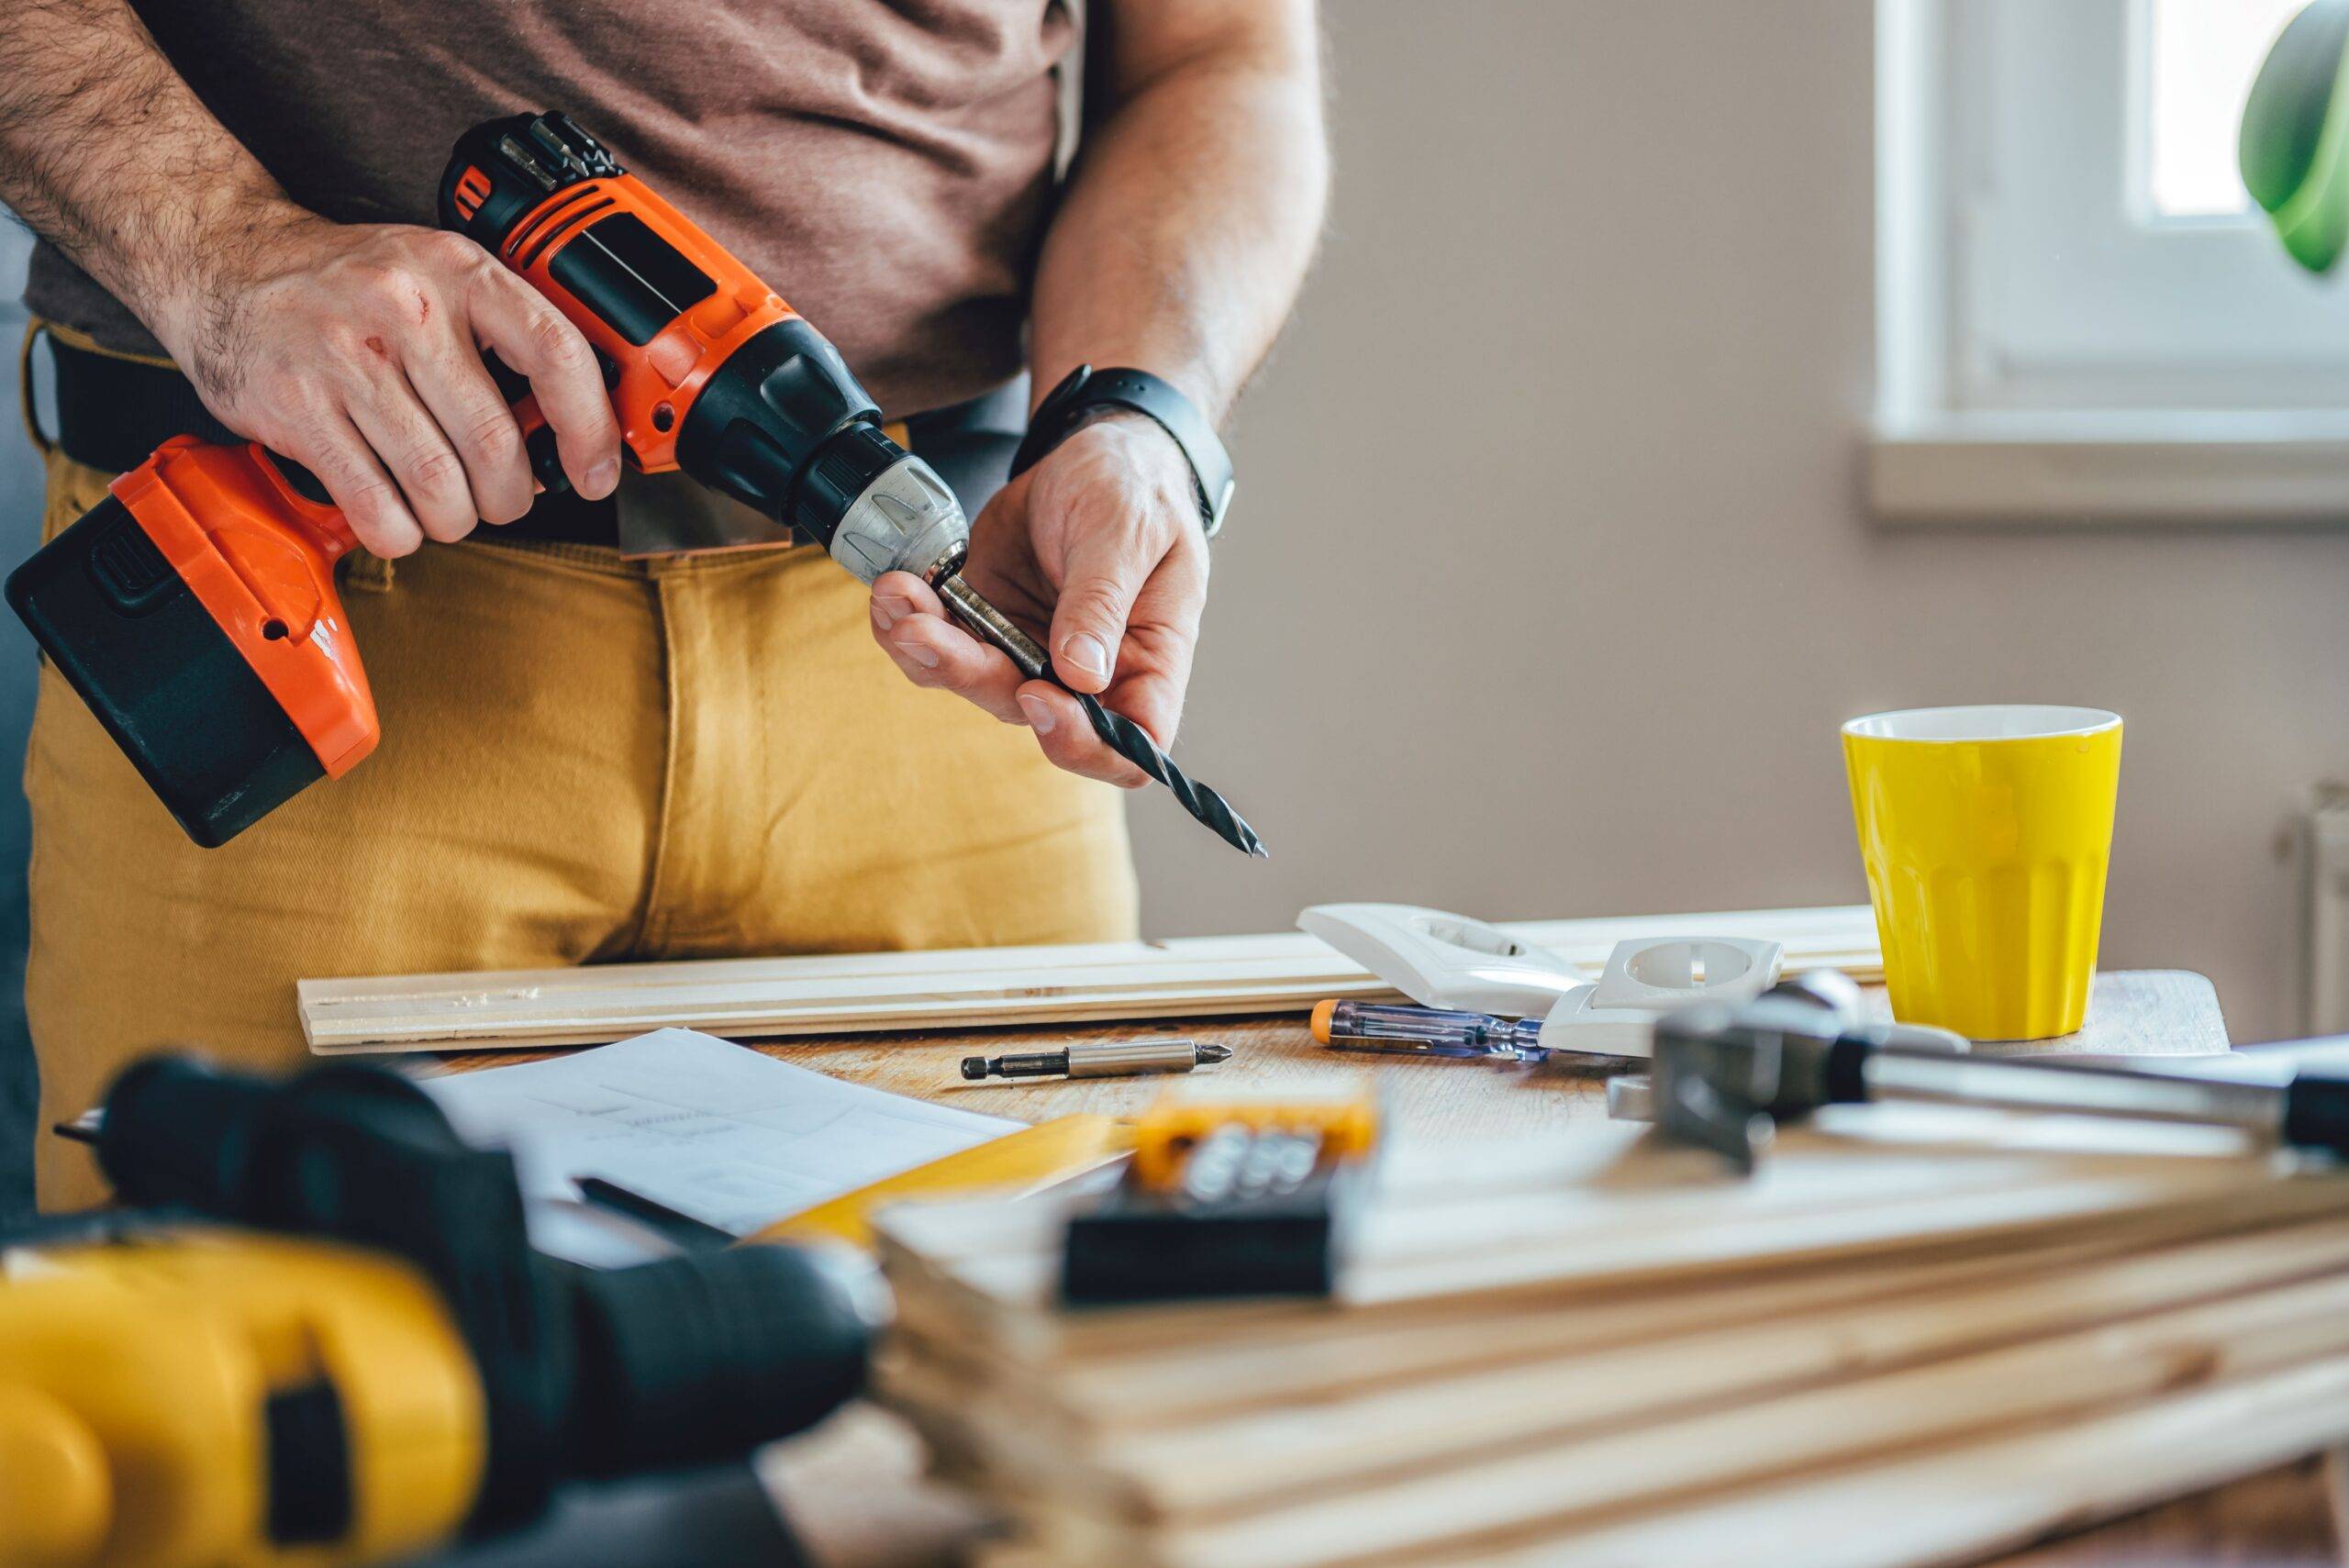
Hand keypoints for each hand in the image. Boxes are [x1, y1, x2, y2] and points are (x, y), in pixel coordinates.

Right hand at [148, 206, 621, 555]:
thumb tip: (567, 438)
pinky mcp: (297, 408)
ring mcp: (346, 359)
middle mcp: (405, 309)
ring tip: (446, 508)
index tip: (596, 472)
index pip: (556, 354)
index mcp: (458, 271)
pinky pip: (377, 507)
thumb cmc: (348, 286)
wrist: (224, 265)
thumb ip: (505, 341)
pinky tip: (397, 517)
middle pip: (496, 444)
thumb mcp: (438, 278)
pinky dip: (399, 532)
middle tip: (500, 500)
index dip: (590, 429)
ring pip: (440, 486)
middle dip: (510, 497)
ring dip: (455, 520)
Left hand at [867, 414, 1208, 784]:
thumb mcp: (1130, 532)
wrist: (1090, 454)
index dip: (1083, 742)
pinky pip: (942, 643)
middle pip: (1031, 716)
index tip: (1036, 694)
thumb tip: (1081, 676)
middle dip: (971, 676)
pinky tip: (893, 590)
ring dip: (927, 649)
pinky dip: (907, 621)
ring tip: (897, 598)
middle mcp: (1088, 674)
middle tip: (925, 630)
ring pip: (974, 682)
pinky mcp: (988, 622)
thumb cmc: (1137, 491)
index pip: (1132, 741)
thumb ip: (1103, 601)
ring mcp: (1031, 651)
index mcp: (1149, 662)